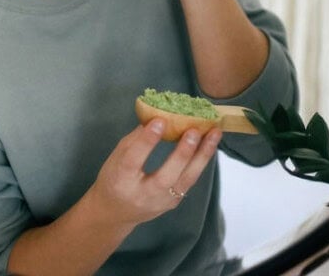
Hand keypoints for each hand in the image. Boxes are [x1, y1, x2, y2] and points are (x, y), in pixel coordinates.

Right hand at [90, 119, 220, 227]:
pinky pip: (189, 181)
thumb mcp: (116, 156)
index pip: (134, 159)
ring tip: (215, 134)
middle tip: (194, 130)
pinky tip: (210, 144)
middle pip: (166, 176)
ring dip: (202, 156)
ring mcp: (161, 202)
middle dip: (182, 153)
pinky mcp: (174, 202)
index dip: (147, 140)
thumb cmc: (114, 177)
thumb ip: (136, 139)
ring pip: (185, 180)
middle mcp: (143, 194)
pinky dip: (201, 162)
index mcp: (121, 179)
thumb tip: (158, 116)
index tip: (160, 121)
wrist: (116, 213)